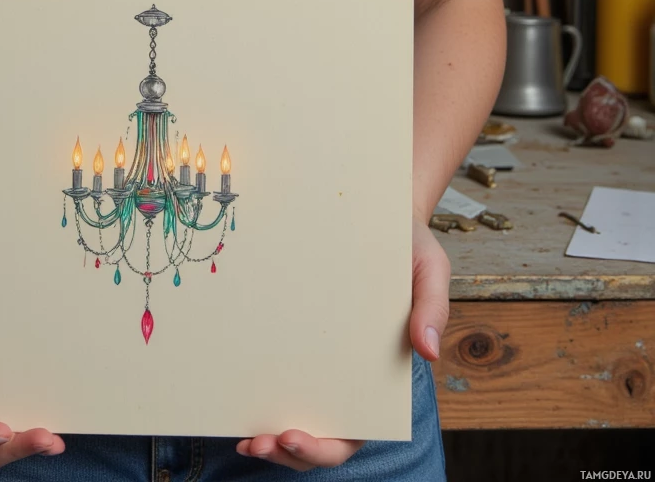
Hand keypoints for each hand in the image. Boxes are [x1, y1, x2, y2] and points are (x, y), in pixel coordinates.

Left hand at [236, 214, 449, 468]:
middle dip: (287, 451)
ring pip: (289, 418)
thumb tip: (428, 351)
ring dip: (267, 439)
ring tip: (245, 441)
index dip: (324, 446)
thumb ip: (432, 306)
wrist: (374, 211)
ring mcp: (312, 358)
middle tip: (258, 444)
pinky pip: (271, 374)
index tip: (294, 435)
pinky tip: (231, 401)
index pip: (352, 429)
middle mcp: (343, 376)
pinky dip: (253, 397)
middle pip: (317, 435)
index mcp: (377, 374)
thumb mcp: (429, 268)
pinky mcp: (289, 334)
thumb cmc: (406, 245)